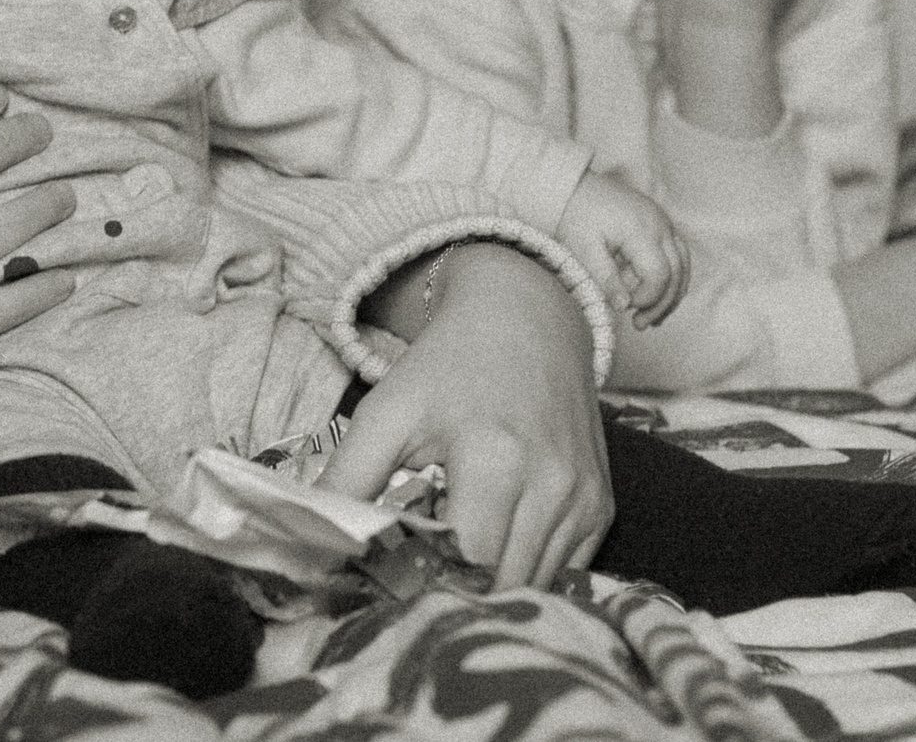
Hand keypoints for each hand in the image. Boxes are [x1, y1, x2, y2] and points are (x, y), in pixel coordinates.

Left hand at [318, 245, 610, 588]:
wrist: (525, 317)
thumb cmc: (447, 367)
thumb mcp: (387, 412)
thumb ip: (347, 480)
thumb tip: (314, 548)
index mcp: (495, 458)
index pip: (468, 565)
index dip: (430, 587)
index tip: (397, 587)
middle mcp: (552, 483)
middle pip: (503, 587)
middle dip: (459, 598)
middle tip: (420, 588)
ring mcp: (583, 498)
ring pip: (537, 587)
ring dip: (495, 592)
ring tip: (455, 573)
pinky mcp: (601, 506)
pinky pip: (566, 572)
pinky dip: (529, 576)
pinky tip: (496, 554)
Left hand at [556, 171, 687, 328]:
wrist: (572, 185)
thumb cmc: (575, 216)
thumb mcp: (583, 248)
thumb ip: (605, 277)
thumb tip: (623, 306)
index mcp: (640, 229)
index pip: (659, 274)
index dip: (647, 298)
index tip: (626, 309)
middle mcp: (660, 224)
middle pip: (677, 272)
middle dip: (661, 303)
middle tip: (640, 325)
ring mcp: (664, 222)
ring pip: (683, 265)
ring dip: (671, 294)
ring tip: (650, 318)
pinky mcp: (661, 224)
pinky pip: (678, 255)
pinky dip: (672, 279)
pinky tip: (656, 298)